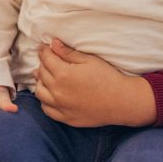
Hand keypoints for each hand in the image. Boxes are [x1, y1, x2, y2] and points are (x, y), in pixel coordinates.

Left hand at [32, 43, 155, 127]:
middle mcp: (58, 91)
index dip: (44, 51)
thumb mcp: (89, 60)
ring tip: (46, 76)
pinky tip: (50, 95)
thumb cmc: (108, 78)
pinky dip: (45, 101)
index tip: (45, 47)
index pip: (46, 59)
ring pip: (40, 92)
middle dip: (43, 64)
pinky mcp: (66, 118)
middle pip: (41, 74)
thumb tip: (52, 43)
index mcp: (63, 74)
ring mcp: (60, 106)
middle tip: (48, 59)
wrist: (122, 102)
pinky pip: (46, 109)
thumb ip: (68, 52)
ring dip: (40, 82)